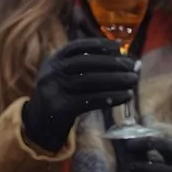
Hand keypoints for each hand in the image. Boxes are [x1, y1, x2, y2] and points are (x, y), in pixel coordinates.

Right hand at [21, 38, 137, 152]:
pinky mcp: (60, 108)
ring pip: (90, 81)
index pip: (77, 46)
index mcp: (53, 60)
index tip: (119, 46)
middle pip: (85, 62)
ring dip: (116, 80)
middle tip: (133, 66)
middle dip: (112, 63)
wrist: (38, 126)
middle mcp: (51, 72)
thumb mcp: (63, 77)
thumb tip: (120, 59)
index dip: (99, 45)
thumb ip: (83, 68)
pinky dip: (110, 97)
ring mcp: (54, 90)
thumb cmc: (60, 98)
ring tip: (133, 80)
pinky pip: (90, 101)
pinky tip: (125, 96)